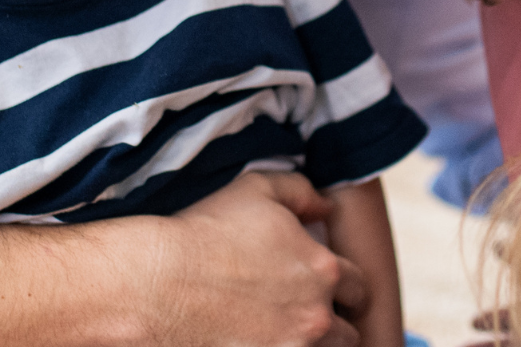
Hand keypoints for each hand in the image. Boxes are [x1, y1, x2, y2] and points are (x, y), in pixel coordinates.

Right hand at [158, 171, 369, 346]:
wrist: (160, 283)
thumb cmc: (208, 231)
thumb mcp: (258, 189)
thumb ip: (302, 192)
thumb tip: (326, 207)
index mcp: (323, 270)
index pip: (359, 286)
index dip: (347, 285)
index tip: (331, 286)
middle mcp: (316, 317)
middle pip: (348, 333)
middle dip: (333, 321)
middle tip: (305, 312)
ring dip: (313, 344)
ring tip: (287, 332)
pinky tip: (261, 341)